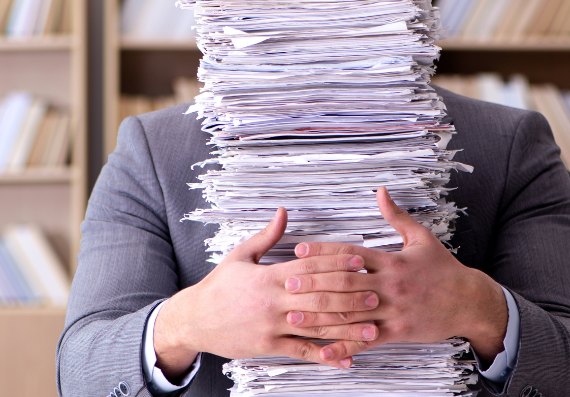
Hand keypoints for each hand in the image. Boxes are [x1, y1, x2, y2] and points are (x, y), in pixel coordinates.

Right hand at [154, 208, 382, 378]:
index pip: (310, 266)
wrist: (193, 319)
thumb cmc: (218, 287)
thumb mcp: (240, 256)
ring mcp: (272, 326)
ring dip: (346, 327)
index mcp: (269, 276)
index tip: (360, 259)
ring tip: (371, 327)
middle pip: (319, 296)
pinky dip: (326, 355)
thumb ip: (266, 236)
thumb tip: (283, 212)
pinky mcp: (268, 346)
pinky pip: (302, 351)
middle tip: (375, 294)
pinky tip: (347, 357)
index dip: (337, 261)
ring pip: (316, 325)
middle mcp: (273, 301)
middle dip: (349, 295)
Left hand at [286, 187, 507, 363]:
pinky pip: (366, 340)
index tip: (299, 251)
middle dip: (314, 284)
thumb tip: (380, 191)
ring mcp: (393, 310)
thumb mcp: (421, 239)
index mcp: (391, 261)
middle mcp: (390, 285)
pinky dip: (344, 346)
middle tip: (288, 284)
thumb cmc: (444, 270)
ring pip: (351, 313)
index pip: (350, 253)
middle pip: (345, 283)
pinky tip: (325, 350)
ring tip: (295, 316)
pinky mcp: (398, 332)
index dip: (323, 252)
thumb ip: (396, 216)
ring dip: (320, 315)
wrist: (469, 302)